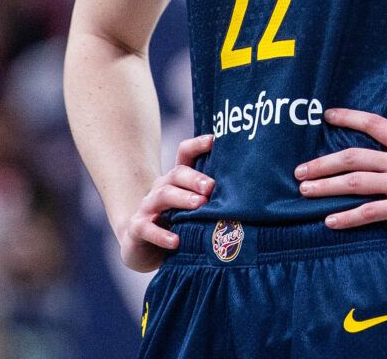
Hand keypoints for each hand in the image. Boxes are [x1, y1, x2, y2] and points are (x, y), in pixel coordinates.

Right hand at [117, 134, 214, 271]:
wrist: (139, 245)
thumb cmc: (175, 224)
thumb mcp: (192, 210)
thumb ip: (211, 200)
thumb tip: (249, 195)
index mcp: (176, 180)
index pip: (184, 154)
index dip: (197, 145)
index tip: (214, 141)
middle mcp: (161, 188)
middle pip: (176, 174)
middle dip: (194, 178)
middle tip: (211, 186)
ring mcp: (147, 208)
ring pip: (161, 196)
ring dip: (181, 198)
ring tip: (198, 205)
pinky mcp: (137, 228)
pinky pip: (146, 228)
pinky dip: (161, 234)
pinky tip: (175, 241)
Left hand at [294, 109, 386, 229]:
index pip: (373, 123)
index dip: (348, 117)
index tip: (326, 115)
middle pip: (352, 156)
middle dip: (322, 163)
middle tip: (299, 170)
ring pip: (354, 181)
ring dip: (325, 186)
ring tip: (303, 191)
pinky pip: (370, 211)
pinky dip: (347, 216)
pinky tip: (330, 221)